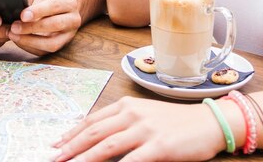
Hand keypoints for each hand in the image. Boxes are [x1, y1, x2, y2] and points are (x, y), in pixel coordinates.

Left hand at [9, 0, 81, 55]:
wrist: (62, 9)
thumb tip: (25, 14)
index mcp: (70, 2)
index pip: (54, 6)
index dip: (38, 11)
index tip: (23, 15)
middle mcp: (73, 20)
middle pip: (54, 25)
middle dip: (32, 27)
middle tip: (14, 27)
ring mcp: (68, 35)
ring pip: (51, 44)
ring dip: (30, 41)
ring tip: (14, 35)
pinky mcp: (60, 46)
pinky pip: (45, 51)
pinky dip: (29, 47)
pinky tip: (18, 40)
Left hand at [53, 97, 222, 161]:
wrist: (209, 122)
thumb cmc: (177, 122)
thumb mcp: (145, 116)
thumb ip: (123, 124)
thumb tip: (97, 139)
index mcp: (127, 105)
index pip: (92, 121)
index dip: (72, 133)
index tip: (56, 144)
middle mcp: (133, 114)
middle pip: (94, 133)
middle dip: (70, 147)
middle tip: (54, 158)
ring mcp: (145, 130)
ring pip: (106, 146)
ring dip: (84, 158)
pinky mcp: (159, 146)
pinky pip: (131, 160)